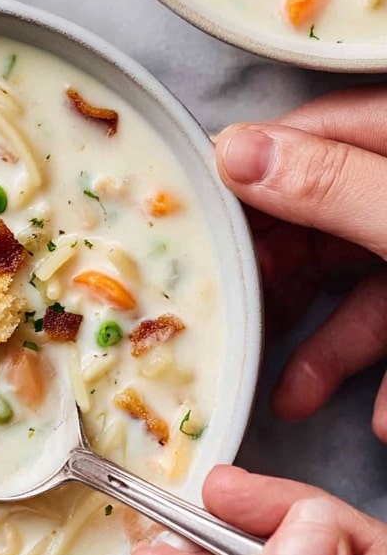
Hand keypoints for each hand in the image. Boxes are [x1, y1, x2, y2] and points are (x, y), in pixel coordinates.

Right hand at [215, 88, 386, 438]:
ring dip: (327, 347)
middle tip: (228, 318)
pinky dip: (385, 375)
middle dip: (277, 280)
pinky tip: (381, 417)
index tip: (188, 223)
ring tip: (292, 398)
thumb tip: (233, 152)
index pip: (304, 137)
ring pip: (359, 284)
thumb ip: (332, 186)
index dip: (242, 178)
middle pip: (319, 219)